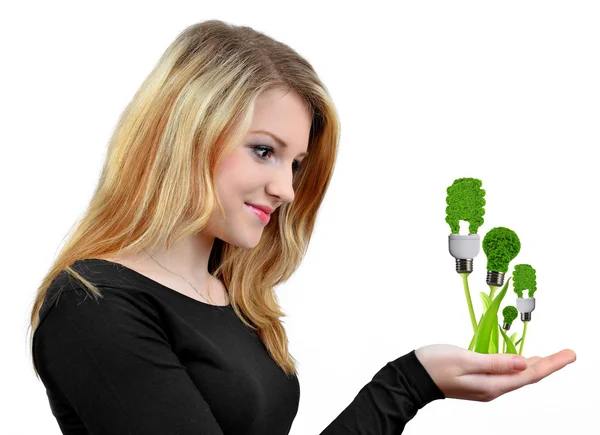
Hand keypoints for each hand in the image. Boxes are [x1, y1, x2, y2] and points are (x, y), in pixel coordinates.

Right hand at [415, 344, 575, 401]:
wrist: (411, 377)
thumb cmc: (433, 365)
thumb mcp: (464, 359)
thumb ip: (495, 361)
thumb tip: (523, 361)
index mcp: (491, 384)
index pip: (530, 374)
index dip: (552, 363)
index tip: (569, 354)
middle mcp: (492, 389)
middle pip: (527, 377)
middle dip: (549, 364)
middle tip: (568, 354)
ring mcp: (484, 387)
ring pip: (517, 376)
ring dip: (535, 365)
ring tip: (551, 358)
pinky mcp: (477, 381)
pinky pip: (505, 375)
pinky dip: (517, 366)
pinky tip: (520, 360)